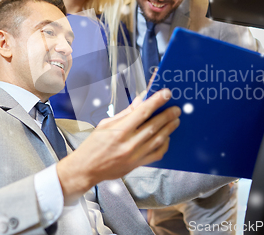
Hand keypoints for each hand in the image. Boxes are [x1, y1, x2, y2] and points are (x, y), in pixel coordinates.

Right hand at [56, 88, 178, 201]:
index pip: (142, 112)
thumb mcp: (105, 124)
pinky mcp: (137, 165)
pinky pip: (156, 154)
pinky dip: (164, 145)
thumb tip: (140, 101)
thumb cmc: (93, 145)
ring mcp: (134, 156)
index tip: (166, 94)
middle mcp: (128, 143)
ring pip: (158, 140)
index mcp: (118, 131)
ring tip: (175, 120)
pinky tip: (166, 137)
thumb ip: (125, 113)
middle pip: (154, 126)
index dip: (156, 101)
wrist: (86, 169)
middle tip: (177, 108)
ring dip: (169, 128)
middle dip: (168, 115)